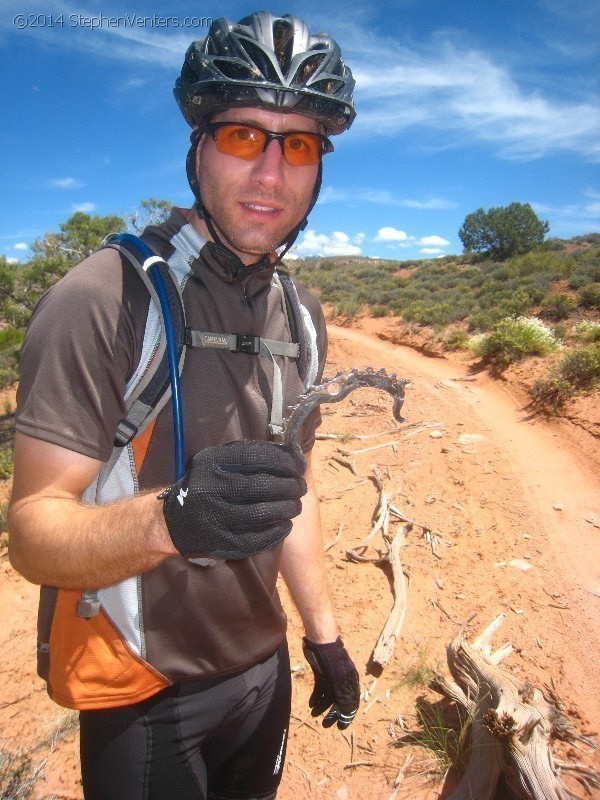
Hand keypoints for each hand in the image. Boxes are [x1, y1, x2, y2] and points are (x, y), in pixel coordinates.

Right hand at [161, 441, 306, 560]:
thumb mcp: (219, 463)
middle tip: (300, 488)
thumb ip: (250, 456)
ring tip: (296, 506)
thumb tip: (292, 453)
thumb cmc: (207, 486)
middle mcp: (209, 488)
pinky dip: (276, 532)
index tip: (298, 466)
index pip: (254, 456)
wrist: (173, 521)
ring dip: (287, 509)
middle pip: (262, 485)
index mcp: (211, 462)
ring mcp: (213, 517)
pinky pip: (255, 539)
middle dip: (290, 486)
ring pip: (261, 513)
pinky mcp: (218, 542)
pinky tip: (285, 525)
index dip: (283, 460)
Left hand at [302, 637, 359, 729]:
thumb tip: (347, 714)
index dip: (347, 716)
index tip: (340, 727)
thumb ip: (343, 697)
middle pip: (339, 701)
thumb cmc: (332, 659)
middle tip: (325, 725)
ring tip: (314, 714)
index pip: (351, 703)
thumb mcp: (339, 680)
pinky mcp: (322, 674)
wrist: (320, 641)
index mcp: (351, 682)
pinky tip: (311, 704)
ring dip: (322, 706)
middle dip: (332, 714)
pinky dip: (316, 697)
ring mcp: (332, 677)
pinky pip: (320, 689)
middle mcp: (343, 681)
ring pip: (328, 696)